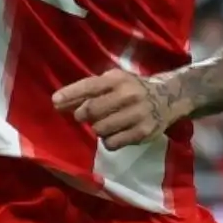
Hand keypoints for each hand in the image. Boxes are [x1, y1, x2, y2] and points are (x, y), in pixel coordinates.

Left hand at [52, 67, 184, 150]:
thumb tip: (58, 103)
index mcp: (118, 79)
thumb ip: (87, 92)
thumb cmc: (131, 89)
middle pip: (91, 110)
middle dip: (82, 115)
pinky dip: (108, 140)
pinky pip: (112, 143)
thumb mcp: (113, 82)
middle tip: (85, 116)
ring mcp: (137, 114)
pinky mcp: (143, 132)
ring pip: (100, 129)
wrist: (167, 98)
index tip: (55, 102)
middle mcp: (128, 94)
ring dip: (97, 129)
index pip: (90, 86)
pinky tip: (116, 133)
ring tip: (106, 123)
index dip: (71, 94)